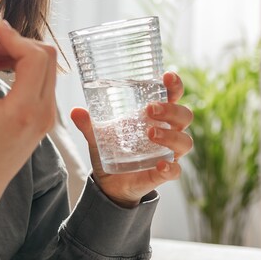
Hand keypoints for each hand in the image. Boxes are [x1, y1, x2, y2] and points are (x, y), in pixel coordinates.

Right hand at [0, 20, 57, 259]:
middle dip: (18, 43)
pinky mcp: (43, 119)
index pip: (35, 56)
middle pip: (46, 57)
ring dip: (21, 55)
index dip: (13, 36)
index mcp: (26, 110)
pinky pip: (42, 83)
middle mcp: (45, 113)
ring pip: (46, 68)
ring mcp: (48, 117)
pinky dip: (24, 70)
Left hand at [70, 71, 193, 207]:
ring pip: (184, 142)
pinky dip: (170, 168)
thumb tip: (76, 111)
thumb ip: (89, 124)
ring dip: (171, 136)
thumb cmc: (111, 150)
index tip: (166, 76)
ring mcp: (168, 153)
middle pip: (184, 116)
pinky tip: (160, 165)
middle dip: (171, 110)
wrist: (109, 182)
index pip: (173, 96)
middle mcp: (168, 131)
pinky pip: (176, 171)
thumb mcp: (98, 135)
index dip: (174, 85)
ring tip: (150, 134)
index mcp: (156, 116)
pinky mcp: (164, 173)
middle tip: (150, 109)